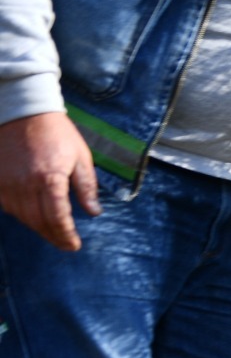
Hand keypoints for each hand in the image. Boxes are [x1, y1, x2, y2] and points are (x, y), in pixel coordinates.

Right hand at [0, 112, 98, 250]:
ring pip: (23, 217)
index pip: (58, 218)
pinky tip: (34, 217)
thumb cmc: (57, 133)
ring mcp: (7, 183)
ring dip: (39, 228)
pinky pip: (9, 207)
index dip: (66, 236)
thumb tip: (94, 212)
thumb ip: (86, 187)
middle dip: (54, 236)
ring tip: (53, 233)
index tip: (74, 245)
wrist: (23, 111)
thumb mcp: (81, 158)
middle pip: (39, 222)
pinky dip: (23, 215)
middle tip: (66, 244)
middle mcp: (25, 185)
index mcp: (50, 179)